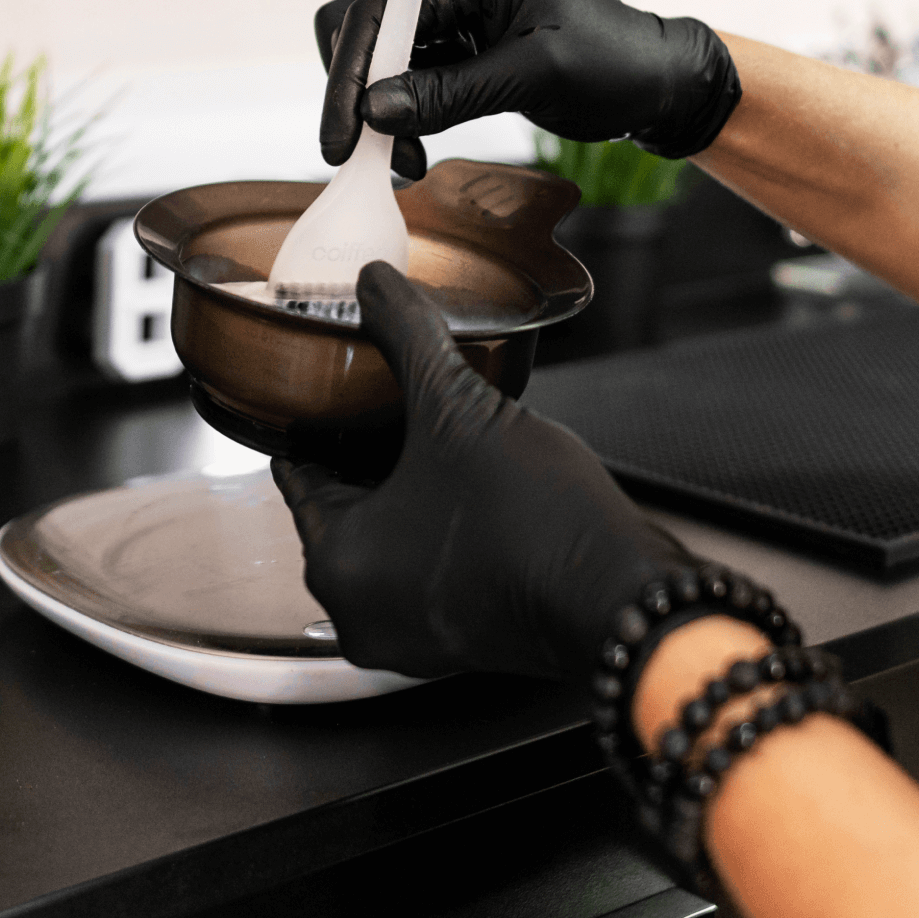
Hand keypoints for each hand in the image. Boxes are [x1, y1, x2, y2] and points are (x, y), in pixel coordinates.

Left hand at [272, 262, 699, 681]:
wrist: (619, 592)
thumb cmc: (534, 519)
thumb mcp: (458, 406)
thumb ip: (407, 334)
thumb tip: (374, 283)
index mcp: (336, 563)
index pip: (300, 471)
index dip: (317, 414)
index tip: (330, 381)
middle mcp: (360, 612)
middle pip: (342, 498)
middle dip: (364, 442)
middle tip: (386, 388)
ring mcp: (410, 632)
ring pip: (385, 528)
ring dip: (402, 477)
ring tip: (431, 421)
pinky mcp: (457, 634)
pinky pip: (422, 559)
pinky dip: (432, 515)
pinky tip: (465, 469)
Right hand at [314, 0, 739, 179]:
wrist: (653, 80)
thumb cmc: (612, 63)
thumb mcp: (533, 78)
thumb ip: (451, 92)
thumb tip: (373, 109)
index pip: (381, 9)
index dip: (353, 73)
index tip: (344, 135)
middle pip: (364, 28)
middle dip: (358, 93)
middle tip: (365, 153)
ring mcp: (449, 11)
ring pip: (376, 58)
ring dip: (377, 111)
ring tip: (404, 158)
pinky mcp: (453, 45)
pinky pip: (402, 78)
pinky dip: (398, 115)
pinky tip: (415, 148)